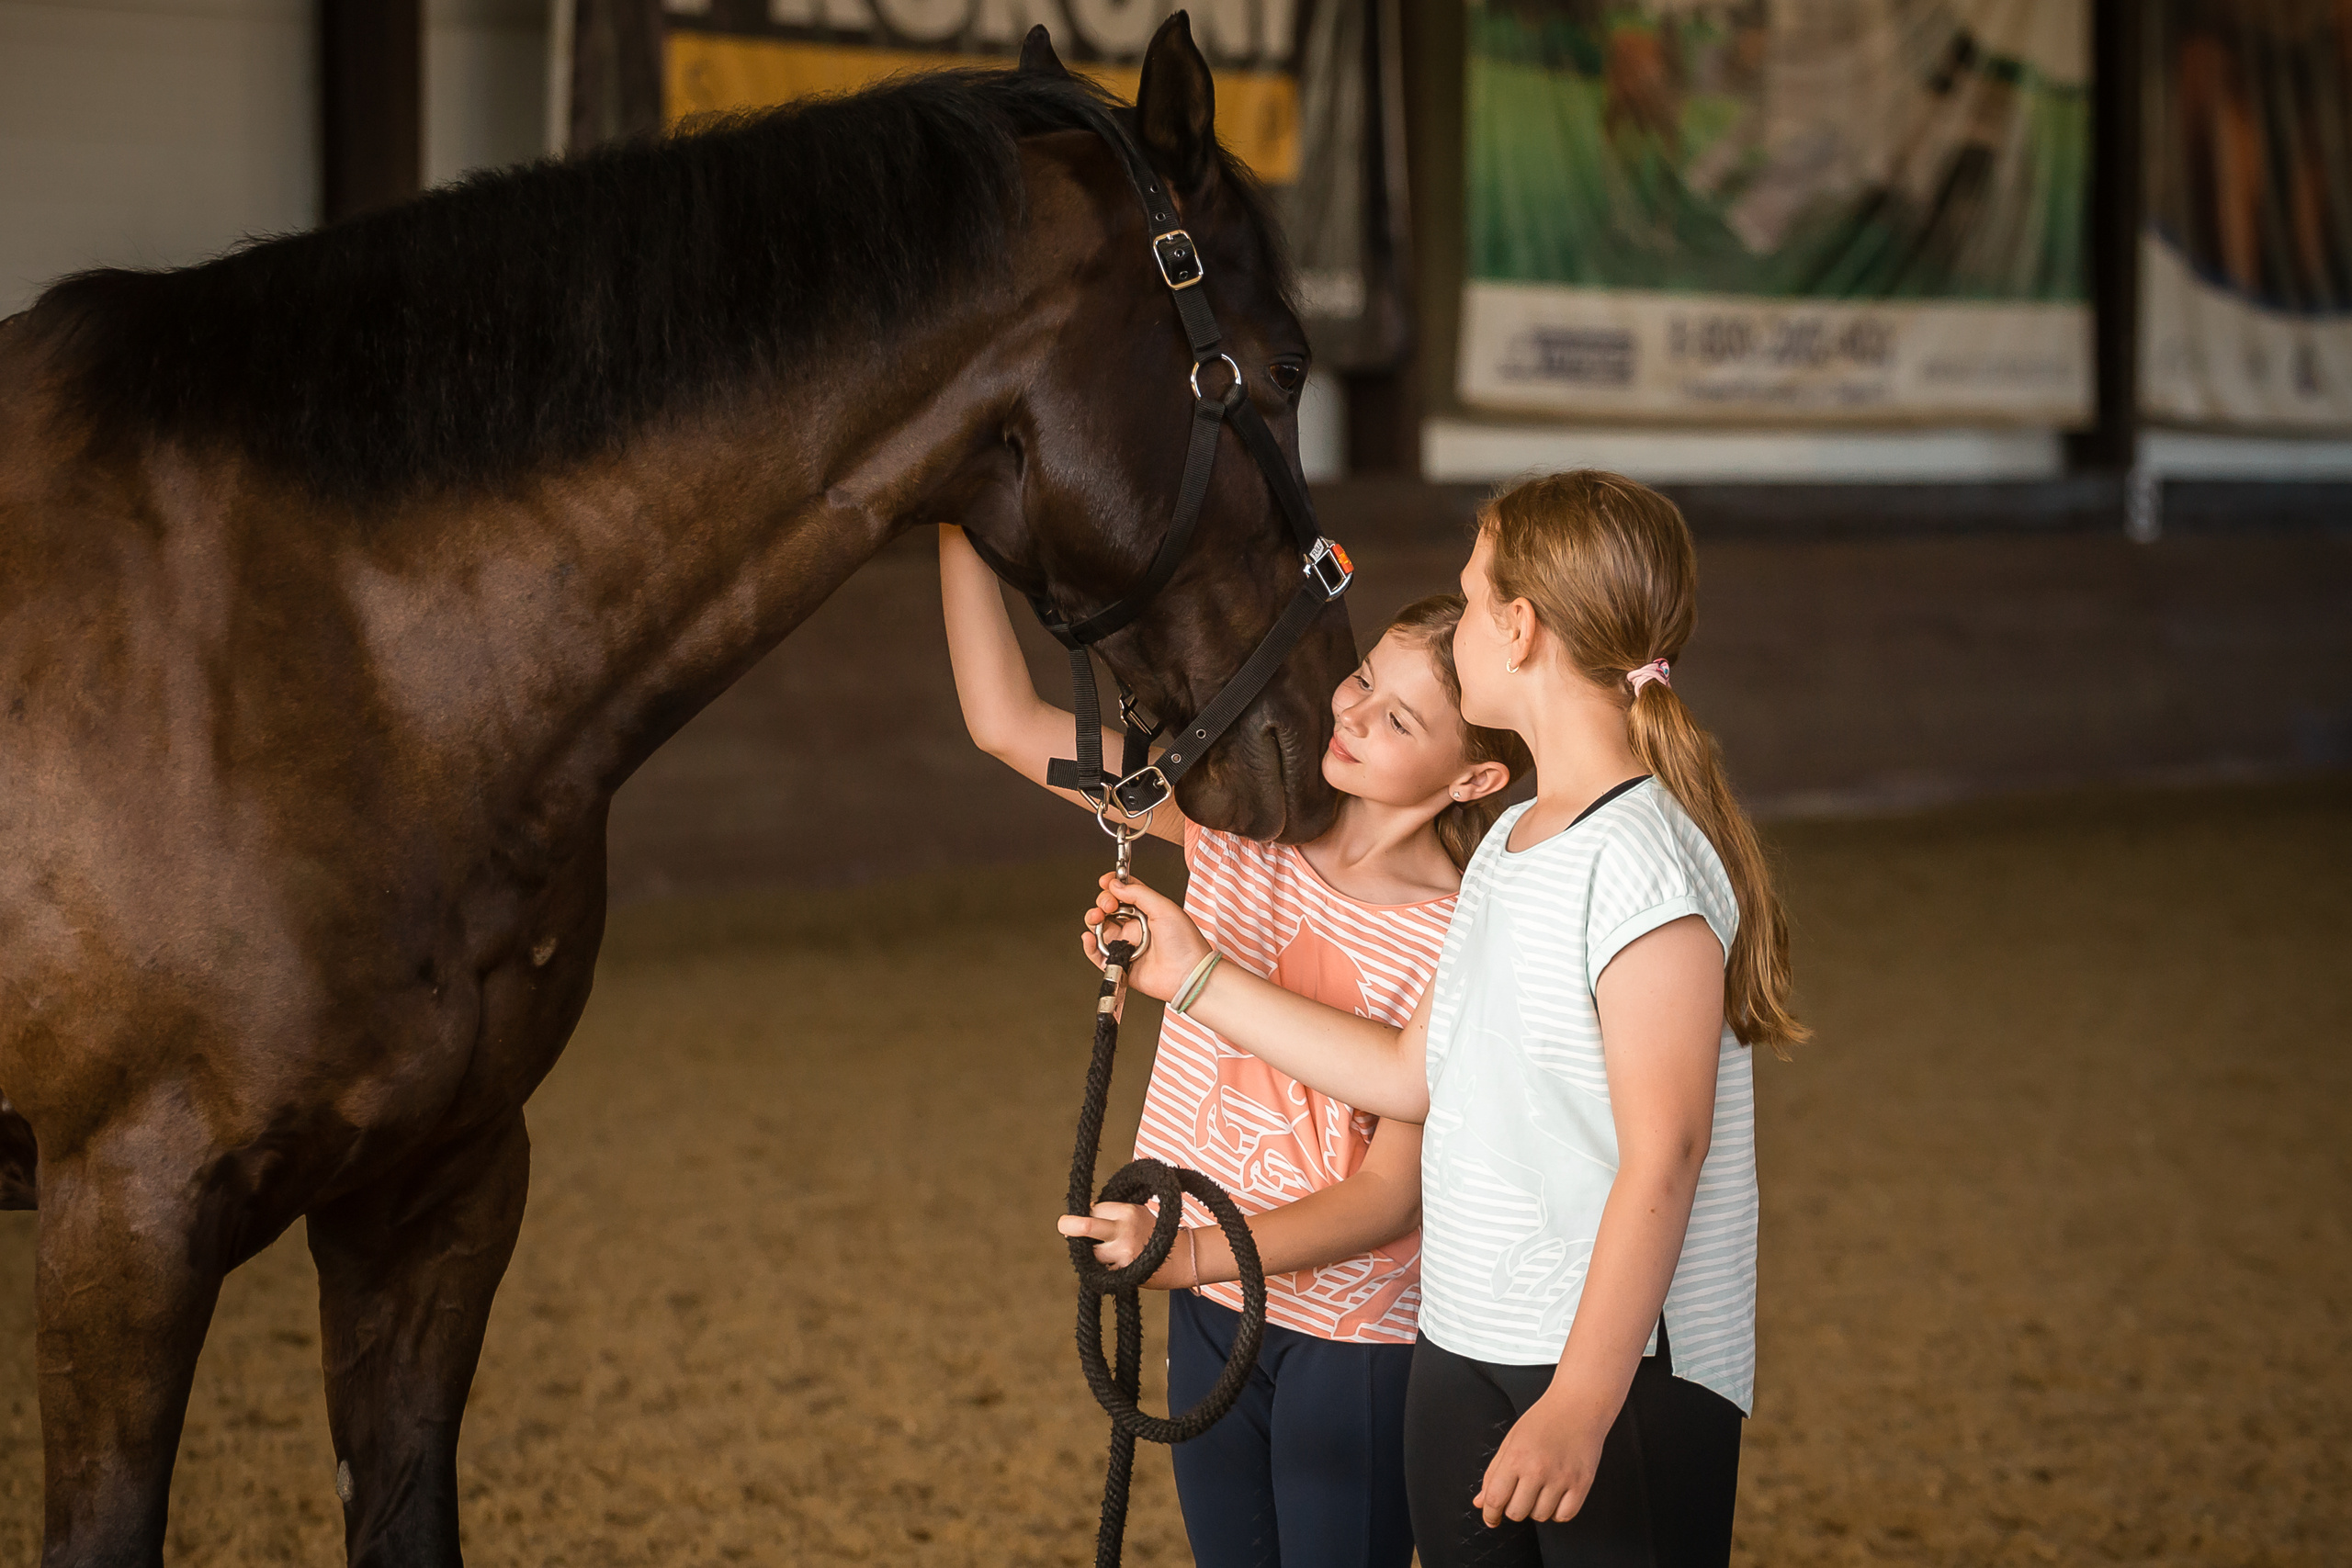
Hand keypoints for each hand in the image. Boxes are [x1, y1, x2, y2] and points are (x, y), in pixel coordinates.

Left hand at [1056, 1203, 1189, 1287]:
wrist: (1179, 1259)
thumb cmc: (1150, 1232)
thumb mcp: (1136, 1213)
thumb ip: (1110, 1213)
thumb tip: (1077, 1218)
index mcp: (1128, 1211)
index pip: (1094, 1210)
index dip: (1088, 1214)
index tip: (1088, 1217)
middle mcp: (1125, 1231)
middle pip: (1085, 1226)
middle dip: (1068, 1225)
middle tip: (1063, 1225)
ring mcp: (1123, 1254)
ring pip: (1090, 1253)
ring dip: (1091, 1254)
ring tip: (1108, 1252)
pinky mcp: (1123, 1273)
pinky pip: (1100, 1269)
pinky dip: (1101, 1268)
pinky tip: (1115, 1264)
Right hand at [1080, 873, 1208, 1001]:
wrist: (1187, 974)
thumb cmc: (1185, 943)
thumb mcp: (1164, 908)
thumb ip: (1138, 893)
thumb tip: (1116, 885)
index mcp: (1147, 912)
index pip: (1124, 893)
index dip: (1113, 885)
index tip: (1106, 881)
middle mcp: (1135, 928)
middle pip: (1108, 909)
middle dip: (1103, 901)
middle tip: (1108, 905)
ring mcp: (1126, 946)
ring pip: (1100, 929)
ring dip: (1093, 919)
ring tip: (1097, 918)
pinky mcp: (1120, 964)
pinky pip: (1097, 955)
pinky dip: (1089, 946)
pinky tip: (1090, 938)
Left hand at [1474, 1386, 1612, 1526]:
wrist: (1578, 1405)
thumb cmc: (1544, 1419)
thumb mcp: (1511, 1440)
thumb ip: (1494, 1473)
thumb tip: (1481, 1501)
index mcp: (1516, 1457)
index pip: (1495, 1499)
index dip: (1490, 1514)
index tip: (1491, 1518)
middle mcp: (1538, 1469)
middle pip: (1516, 1513)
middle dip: (1513, 1508)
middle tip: (1519, 1493)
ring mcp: (1562, 1478)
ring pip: (1540, 1517)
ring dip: (1536, 1509)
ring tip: (1540, 1489)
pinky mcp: (1582, 1484)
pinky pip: (1564, 1516)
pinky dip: (1557, 1512)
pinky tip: (1555, 1497)